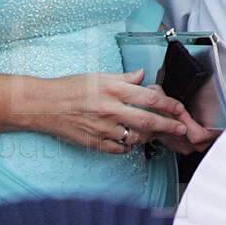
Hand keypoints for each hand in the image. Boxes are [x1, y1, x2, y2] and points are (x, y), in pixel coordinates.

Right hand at [33, 71, 201, 152]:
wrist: (43, 105)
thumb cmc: (69, 88)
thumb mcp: (98, 76)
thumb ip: (123, 78)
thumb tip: (142, 75)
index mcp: (112, 90)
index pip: (149, 98)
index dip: (169, 104)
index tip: (180, 108)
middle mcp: (110, 109)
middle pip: (147, 120)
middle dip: (169, 125)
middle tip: (182, 128)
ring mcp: (103, 129)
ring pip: (136, 137)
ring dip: (149, 136)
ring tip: (155, 133)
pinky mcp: (95, 143)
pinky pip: (119, 149)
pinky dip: (128, 146)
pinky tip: (131, 140)